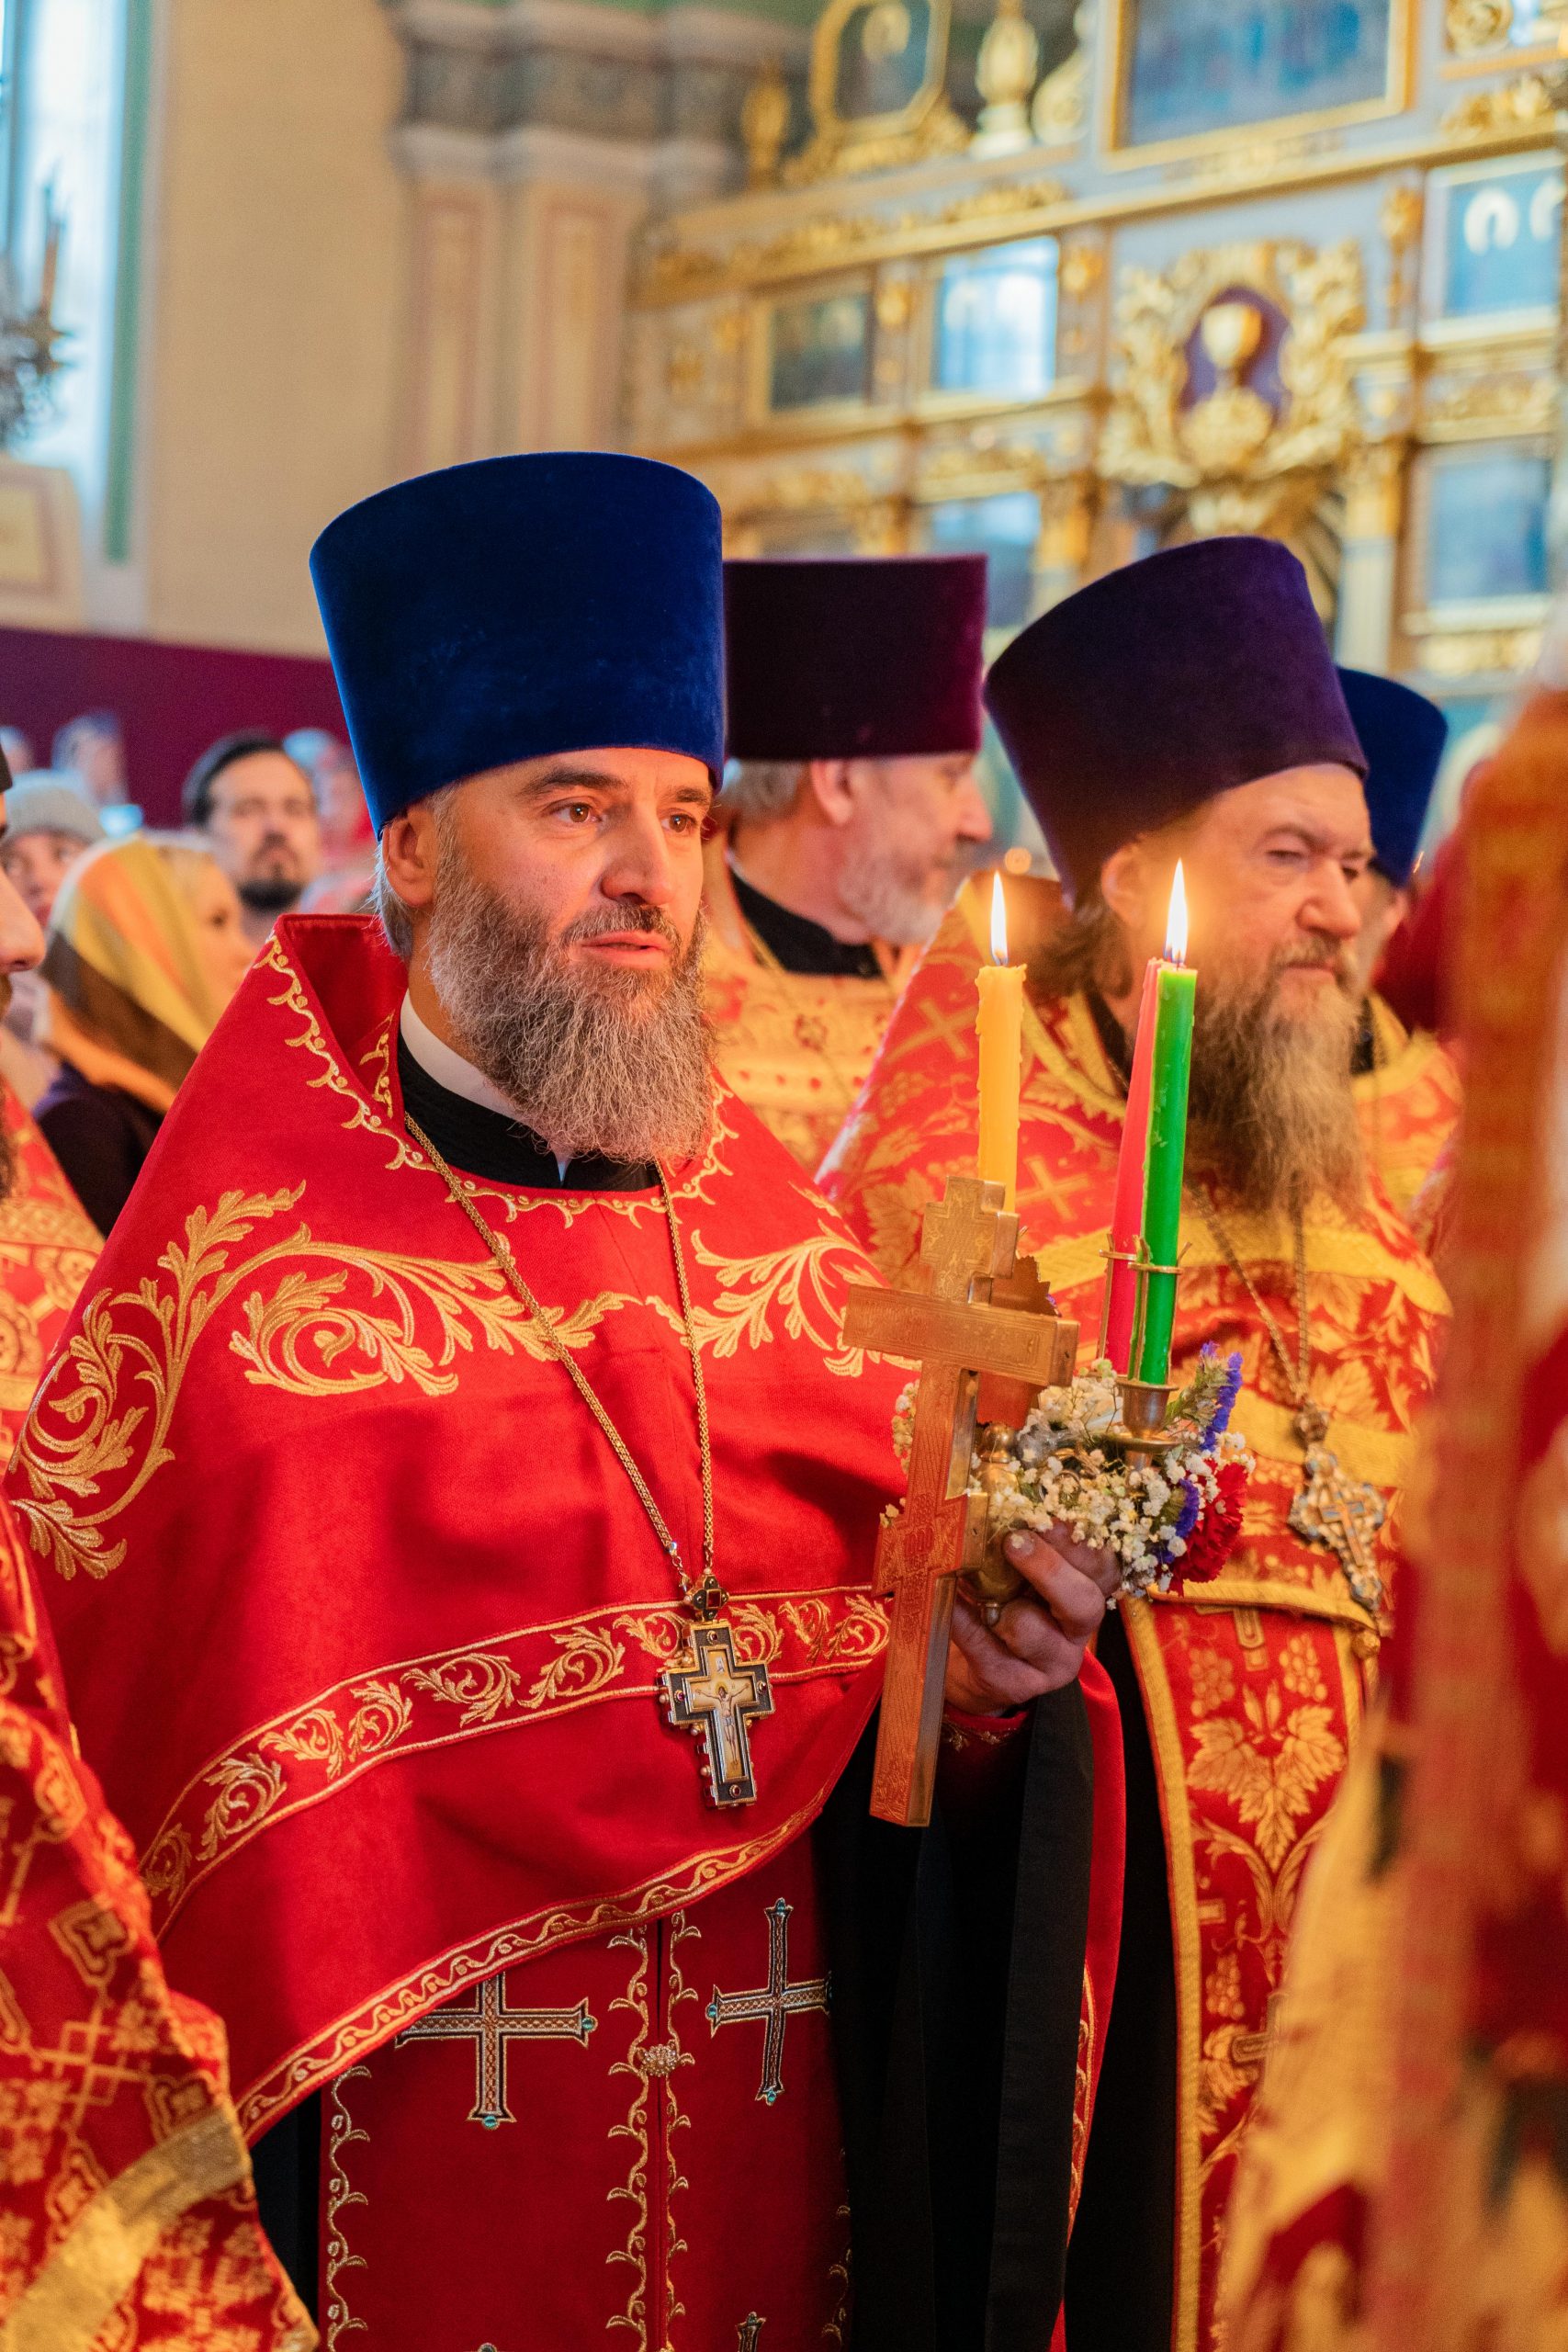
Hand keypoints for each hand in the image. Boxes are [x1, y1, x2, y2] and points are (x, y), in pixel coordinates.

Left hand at [943, 1524, 1114, 1714]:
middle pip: (1082, 1602)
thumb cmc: (999, 1600)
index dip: (1079, 1542)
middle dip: (1048, 1569)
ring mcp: (1052, 1662)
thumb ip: (1020, 1543)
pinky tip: (950, 1602)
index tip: (1050, 1518)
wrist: (971, 1665)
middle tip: (1013, 1542)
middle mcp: (1077, 1630)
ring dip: (996, 1605)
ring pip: (1029, 1628)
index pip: (1101, 1566)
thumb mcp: (1016, 1571)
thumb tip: (999, 1502)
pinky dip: (963, 1621)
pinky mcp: (1018, 1685)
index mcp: (1086, 1591)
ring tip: (973, 1588)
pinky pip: (986, 1649)